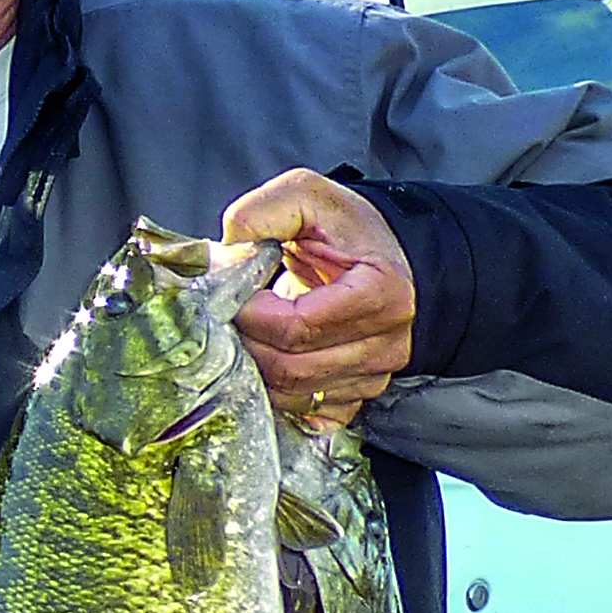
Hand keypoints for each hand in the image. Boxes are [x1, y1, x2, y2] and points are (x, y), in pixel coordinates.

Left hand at [221, 169, 415, 428]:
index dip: (251, 317)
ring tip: (244, 338)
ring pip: (293, 396)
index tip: (234, 298)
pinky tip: (265, 369)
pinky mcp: (358, 396)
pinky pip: (308, 415)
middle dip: (245, 346)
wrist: (381, 256)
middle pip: (291, 368)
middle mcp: (387, 342)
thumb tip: (224, 255)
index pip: (298, 327)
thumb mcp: (305, 197)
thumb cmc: (345, 229)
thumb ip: (261, 214)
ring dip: (254, 372)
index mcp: (381, 292)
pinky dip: (277, 399)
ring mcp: (375, 375)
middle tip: (227, 321)